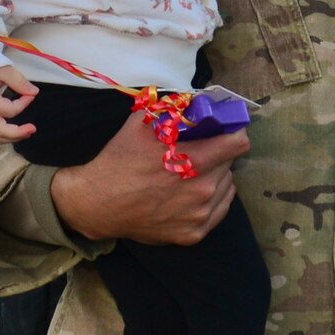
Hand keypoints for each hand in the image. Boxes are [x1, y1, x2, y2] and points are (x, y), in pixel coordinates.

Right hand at [0, 64, 37, 142]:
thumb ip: (19, 81)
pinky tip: (14, 131)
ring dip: (11, 138)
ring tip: (26, 133)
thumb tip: (34, 92)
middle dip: (18, 133)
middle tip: (33, 129)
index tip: (31, 94)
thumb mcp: (3, 69)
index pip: (9, 110)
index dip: (24, 104)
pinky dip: (3, 134)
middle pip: (0, 131)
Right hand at [50, 111, 249, 245]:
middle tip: (200, 151)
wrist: (97, 203)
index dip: (234, 133)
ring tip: (193, 173)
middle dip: (218, 154)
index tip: (229, 130)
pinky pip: (219, 209)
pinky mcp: (193, 234)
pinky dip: (212, 198)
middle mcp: (201, 190)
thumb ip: (173, 110)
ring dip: (215, 176)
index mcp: (192, 161)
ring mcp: (198, 215)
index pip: (237, 144)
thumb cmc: (119, 160)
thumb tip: (198, 100)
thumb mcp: (142, 124)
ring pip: (226, 186)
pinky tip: (193, 192)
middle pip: (229, 164)